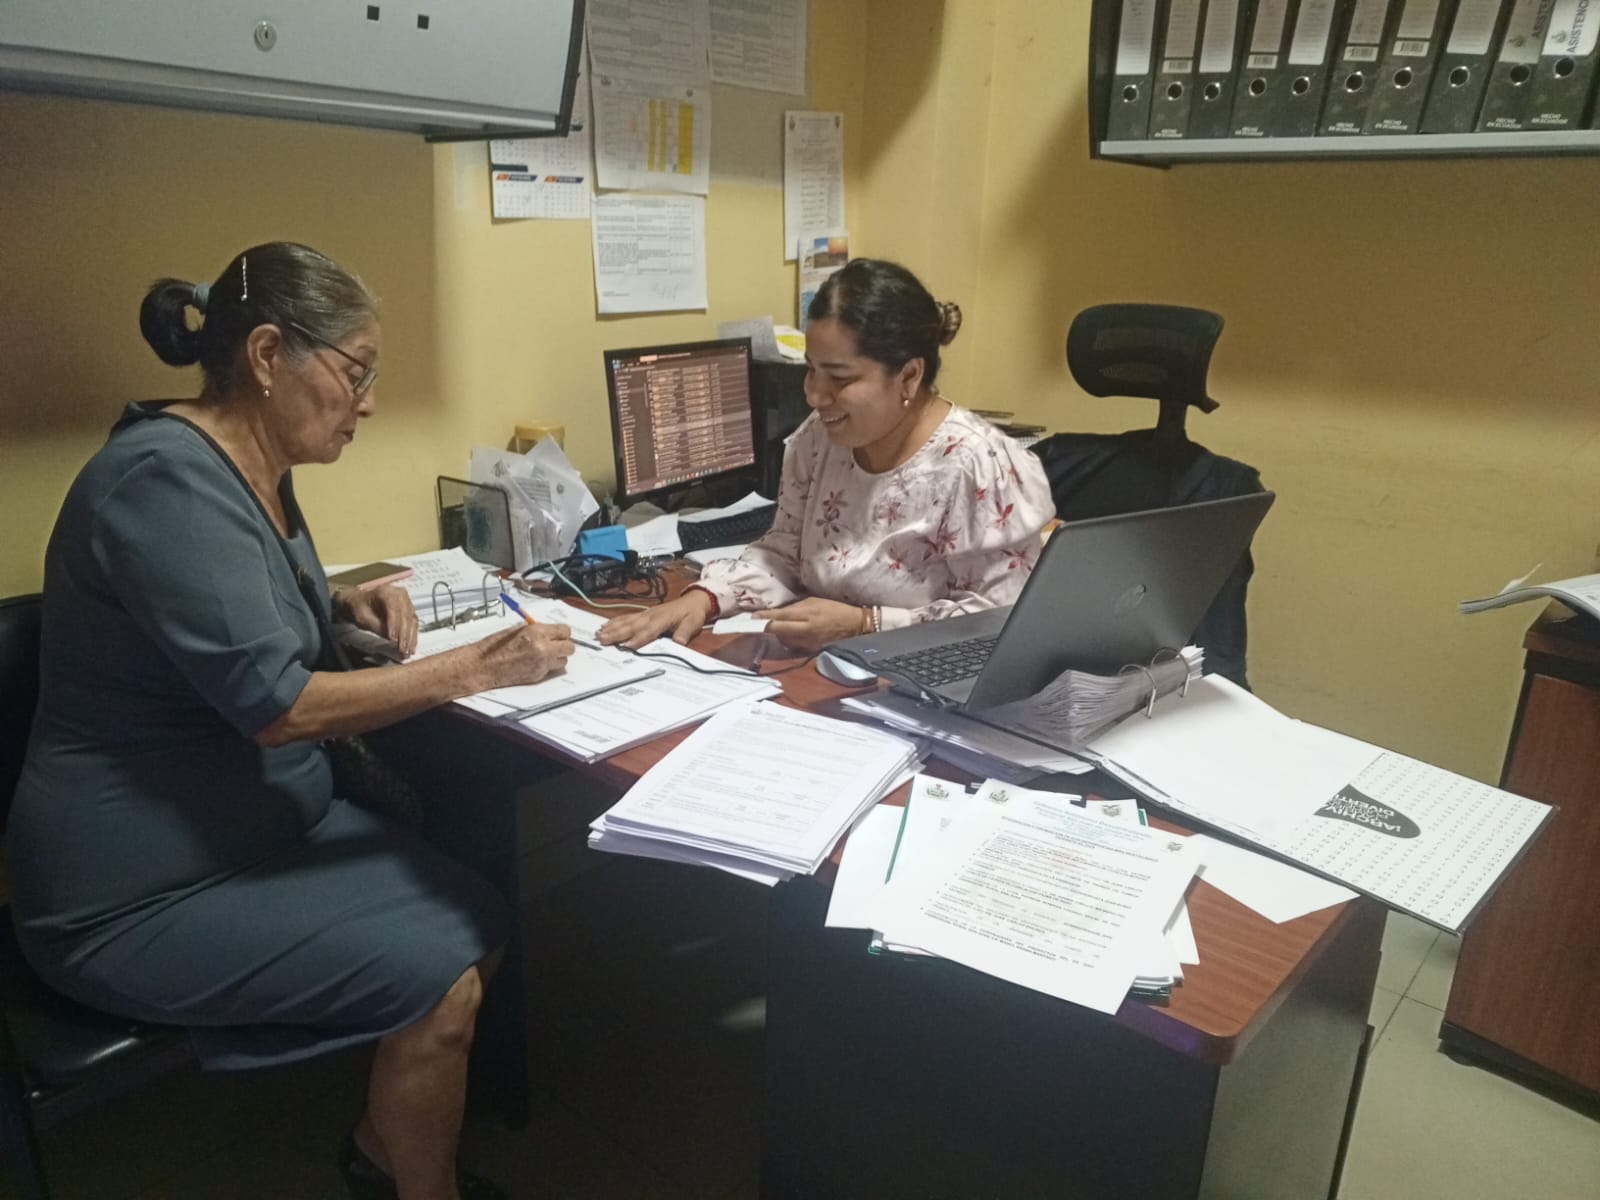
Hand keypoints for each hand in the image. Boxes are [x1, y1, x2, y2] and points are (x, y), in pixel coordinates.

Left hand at [336, 585, 418, 657]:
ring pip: (412, 620)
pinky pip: (413, 623)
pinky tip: (411, 647)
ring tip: (407, 651)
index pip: (393, 609)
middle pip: (406, 615)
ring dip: (411, 638)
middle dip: (404, 635)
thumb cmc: (359, 607)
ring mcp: (406, 601)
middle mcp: (399, 594)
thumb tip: (390, 638)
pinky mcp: (409, 610)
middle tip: (402, 650)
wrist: (359, 602)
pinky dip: (413, 636)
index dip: (394, 625)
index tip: (393, 639)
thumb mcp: (362, 617)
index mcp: (385, 592)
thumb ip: (376, 626)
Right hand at [473, 624, 575, 688]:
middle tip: (555, 645)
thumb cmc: (494, 646)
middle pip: (570, 647)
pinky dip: (546, 667)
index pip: (565, 631)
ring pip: (563, 661)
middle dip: (563, 646)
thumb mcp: (517, 630)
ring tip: (543, 655)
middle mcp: (543, 648)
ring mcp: (542, 664)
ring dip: (557, 658)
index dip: (562, 633)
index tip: (558, 634)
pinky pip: (551, 670)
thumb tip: (550, 632)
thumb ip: (536, 630)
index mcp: (537, 632)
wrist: (483, 666)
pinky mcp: (538, 676)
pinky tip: (534, 663)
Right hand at [599, 593, 714, 649]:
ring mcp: (645, 613)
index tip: (626, 646)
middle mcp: (650, 615)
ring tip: (599, 634)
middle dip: (617, 633)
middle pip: (632, 626)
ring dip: (612, 628)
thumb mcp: (693, 623)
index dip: (638, 639)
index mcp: (662, 619)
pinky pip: (627, 617)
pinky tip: (605, 625)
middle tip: (602, 640)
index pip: (649, 631)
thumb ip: (685, 632)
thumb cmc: (693, 614)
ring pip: (626, 621)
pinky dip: (615, 621)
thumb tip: (678, 642)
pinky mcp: (643, 613)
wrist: (693, 600)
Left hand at [756, 598, 867, 653]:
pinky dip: (787, 639)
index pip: (780, 617)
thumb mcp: (814, 602)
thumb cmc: (834, 609)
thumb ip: (795, 607)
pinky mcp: (811, 649)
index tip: (752, 617)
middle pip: (778, 630)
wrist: (854, 625)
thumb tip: (778, 612)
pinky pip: (793, 644)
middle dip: (765, 627)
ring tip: (770, 628)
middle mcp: (805, 630)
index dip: (765, 618)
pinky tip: (786, 635)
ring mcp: (807, 642)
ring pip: (783, 639)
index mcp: (807, 614)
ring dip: (776, 634)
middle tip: (754, 624)